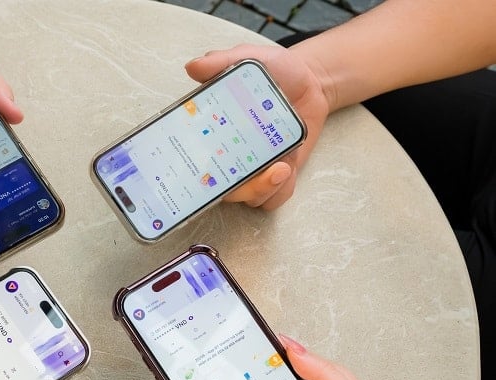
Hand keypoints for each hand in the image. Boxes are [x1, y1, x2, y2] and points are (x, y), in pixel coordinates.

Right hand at [184, 44, 330, 209]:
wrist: (309, 81)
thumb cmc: (273, 73)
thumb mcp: (249, 58)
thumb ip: (222, 62)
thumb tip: (193, 67)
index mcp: (212, 135)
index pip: (193, 163)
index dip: (192, 175)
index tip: (204, 170)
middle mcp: (229, 159)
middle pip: (222, 190)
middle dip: (237, 188)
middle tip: (253, 172)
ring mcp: (254, 170)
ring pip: (249, 198)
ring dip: (262, 189)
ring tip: (280, 168)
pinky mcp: (277, 176)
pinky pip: (274, 198)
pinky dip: (280, 191)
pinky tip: (288, 170)